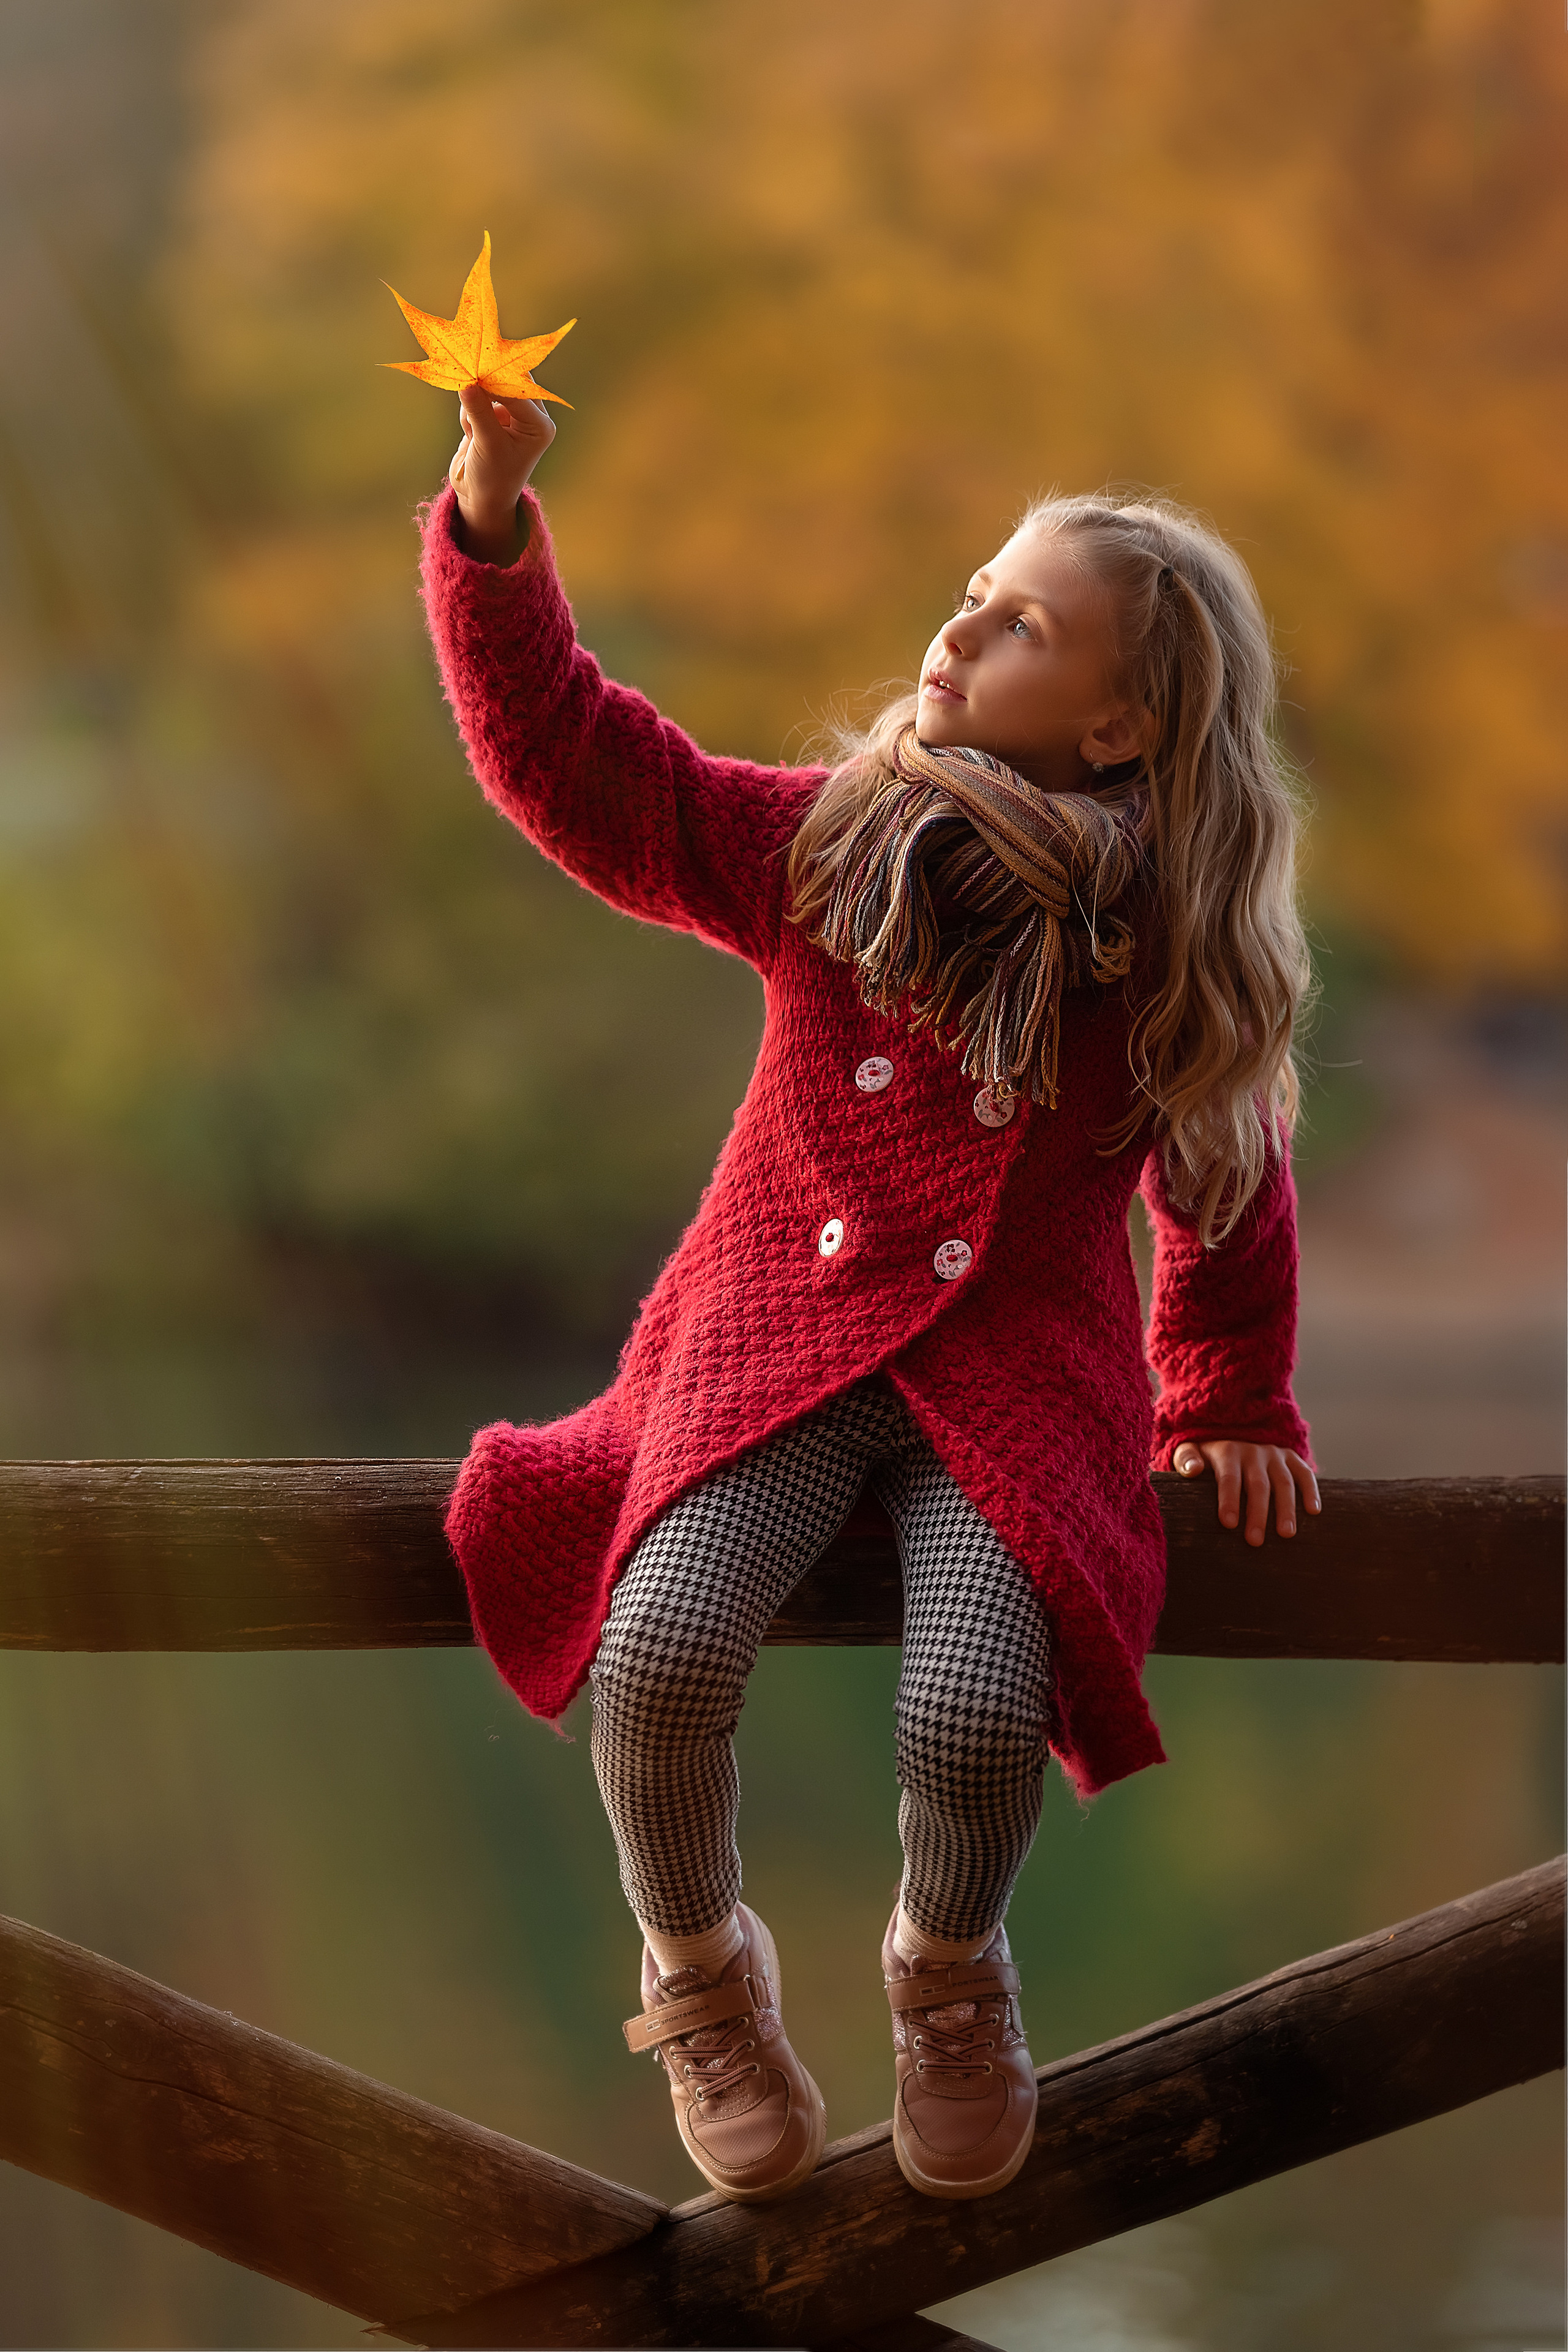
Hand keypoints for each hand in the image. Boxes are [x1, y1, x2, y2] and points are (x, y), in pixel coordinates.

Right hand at [450, 383, 555, 563]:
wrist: (480, 499)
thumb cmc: (493, 478)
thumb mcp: (487, 444)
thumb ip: (479, 411)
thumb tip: (467, 381)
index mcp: (539, 425)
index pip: (518, 390)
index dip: (495, 378)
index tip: (473, 368)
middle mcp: (529, 417)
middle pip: (507, 382)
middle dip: (486, 385)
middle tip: (466, 376)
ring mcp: (510, 416)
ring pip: (487, 391)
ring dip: (474, 406)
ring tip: (474, 433)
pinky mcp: (492, 418)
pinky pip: (475, 402)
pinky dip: (468, 415)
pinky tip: (471, 435)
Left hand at [1174, 1439, 1319, 1545]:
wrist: (1233, 1432)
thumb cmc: (1208, 1456)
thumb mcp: (1191, 1450)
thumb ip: (1187, 1459)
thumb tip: (1192, 1471)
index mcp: (1227, 1451)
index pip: (1229, 1477)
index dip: (1229, 1499)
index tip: (1229, 1524)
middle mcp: (1253, 1451)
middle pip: (1258, 1484)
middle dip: (1257, 1512)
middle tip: (1255, 1541)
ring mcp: (1275, 1454)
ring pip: (1284, 1481)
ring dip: (1286, 1508)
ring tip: (1287, 1534)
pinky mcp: (1291, 1458)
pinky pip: (1305, 1473)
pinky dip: (1311, 1491)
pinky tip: (1313, 1511)